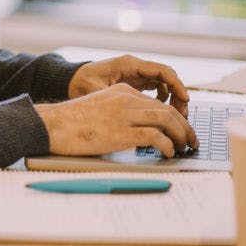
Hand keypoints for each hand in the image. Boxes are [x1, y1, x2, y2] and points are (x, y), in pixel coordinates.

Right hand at [36, 83, 198, 158]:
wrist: (53, 124)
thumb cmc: (72, 123)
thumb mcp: (100, 110)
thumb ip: (121, 115)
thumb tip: (142, 135)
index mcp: (122, 91)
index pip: (157, 104)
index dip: (175, 120)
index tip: (182, 133)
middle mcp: (126, 99)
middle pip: (166, 111)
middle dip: (185, 128)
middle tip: (192, 142)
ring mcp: (124, 114)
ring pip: (166, 120)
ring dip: (181, 136)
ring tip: (184, 149)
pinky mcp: (121, 131)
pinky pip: (155, 136)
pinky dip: (167, 146)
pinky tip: (167, 154)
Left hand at [68, 53, 189, 115]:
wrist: (71, 80)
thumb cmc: (81, 84)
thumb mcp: (97, 91)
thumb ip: (115, 98)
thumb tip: (135, 112)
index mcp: (129, 64)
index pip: (162, 71)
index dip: (177, 85)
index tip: (186, 100)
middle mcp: (135, 67)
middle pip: (167, 77)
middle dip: (178, 94)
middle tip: (183, 114)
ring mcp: (136, 74)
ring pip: (164, 83)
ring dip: (172, 97)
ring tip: (175, 116)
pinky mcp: (134, 82)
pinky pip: (156, 88)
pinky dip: (163, 98)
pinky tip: (160, 112)